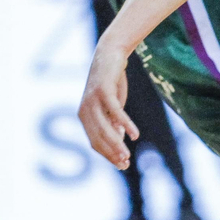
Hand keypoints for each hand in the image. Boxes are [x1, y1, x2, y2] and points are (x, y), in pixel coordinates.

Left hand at [78, 44, 138, 169]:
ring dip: (116, 144)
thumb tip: (119, 141)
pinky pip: (115, 112)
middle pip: (98, 139)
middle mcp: (84, 111)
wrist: (109, 54)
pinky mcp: (103, 91)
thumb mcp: (112, 106)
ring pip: (104, 129)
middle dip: (112, 154)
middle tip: (125, 164)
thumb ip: (113, 122)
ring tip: (127, 155)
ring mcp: (92, 101)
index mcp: (85, 117)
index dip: (108, 155)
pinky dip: (125, 124)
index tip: (122, 165)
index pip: (95, 142)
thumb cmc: (111, 82)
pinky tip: (135, 134)